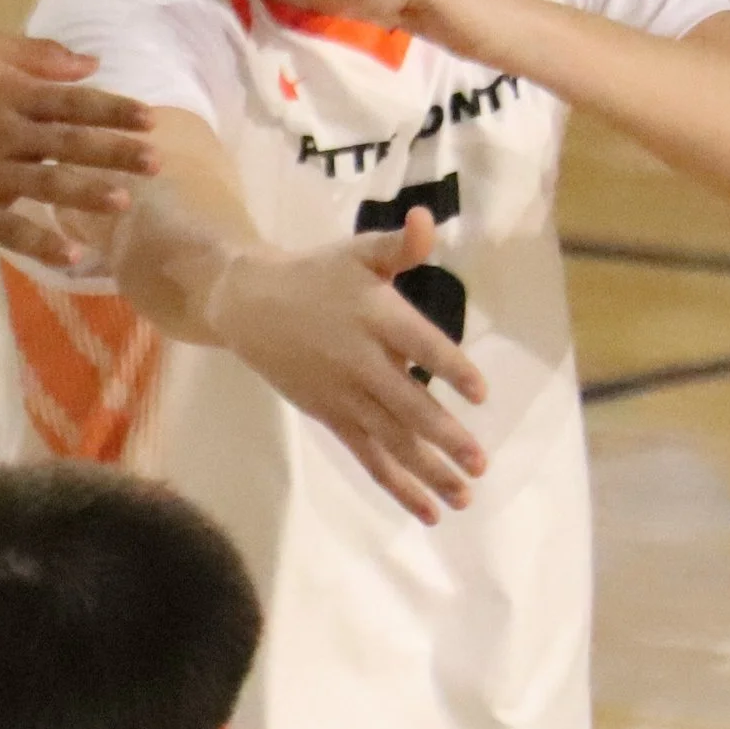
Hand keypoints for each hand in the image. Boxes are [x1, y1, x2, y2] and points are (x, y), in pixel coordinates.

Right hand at [0, 34, 154, 266]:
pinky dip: (42, 242)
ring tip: (124, 201)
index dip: (114, 109)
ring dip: (88, 193)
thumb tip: (90, 63)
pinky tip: (74, 255)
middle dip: (116, 151)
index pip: (73, 101)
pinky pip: (11, 229)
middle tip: (157, 161)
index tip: (150, 119)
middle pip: (70, 143)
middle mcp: (3, 134)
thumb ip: (33, 56)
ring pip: (47, 185)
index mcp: (8, 94)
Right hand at [201, 206, 487, 522]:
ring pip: (389, 440)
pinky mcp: (332, 417)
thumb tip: (426, 220)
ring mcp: (344, 395)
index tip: (479, 392)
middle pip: (405, 404)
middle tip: (478, 461)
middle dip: (442, 436)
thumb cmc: (316, 275)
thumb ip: (399, 245)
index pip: (418, 345)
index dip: (448, 367)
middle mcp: (359, 361)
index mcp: (373, 315)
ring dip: (427, 471)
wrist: (249, 304)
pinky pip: (369, 456)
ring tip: (464, 496)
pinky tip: (429, 508)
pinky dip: (396, 484)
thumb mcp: (357, 252)